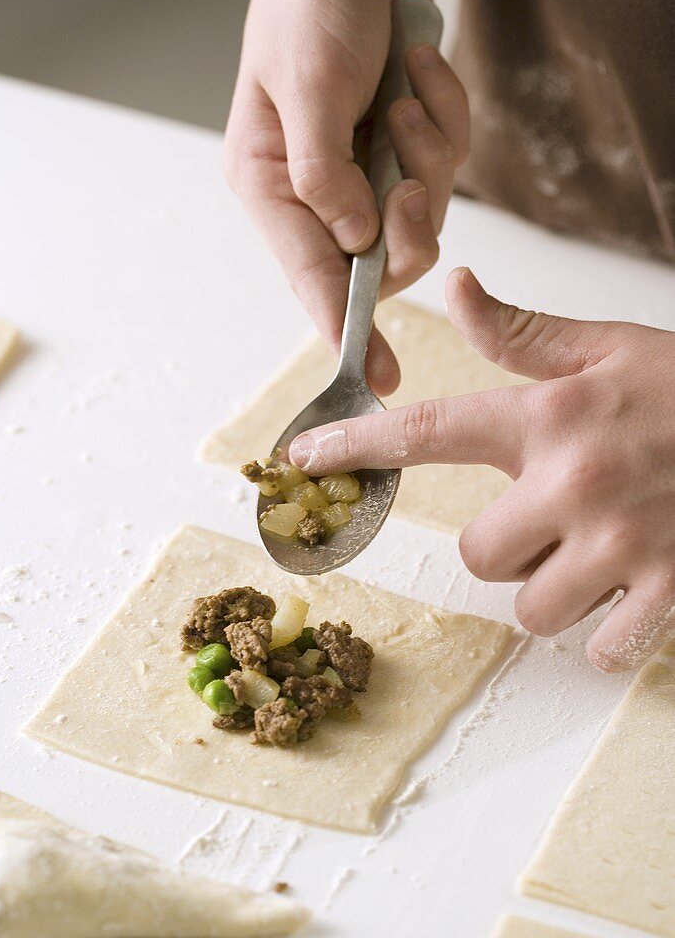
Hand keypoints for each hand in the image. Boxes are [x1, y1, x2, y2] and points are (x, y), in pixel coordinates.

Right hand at [224, 0, 468, 394]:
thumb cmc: (309, 2)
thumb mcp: (307, 86)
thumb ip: (326, 172)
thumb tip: (353, 242)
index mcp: (271, 186)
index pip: (311, 279)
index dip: (344, 330)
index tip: (378, 378)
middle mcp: (316, 192)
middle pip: (380, 259)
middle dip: (408, 220)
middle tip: (408, 177)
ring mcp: (364, 171)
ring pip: (421, 215)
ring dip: (427, 155)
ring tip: (404, 94)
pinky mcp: (404, 146)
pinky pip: (445, 164)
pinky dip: (444, 117)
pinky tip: (416, 71)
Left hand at [289, 267, 674, 670]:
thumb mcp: (611, 348)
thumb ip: (524, 333)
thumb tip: (458, 288)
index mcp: (551, 416)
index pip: (427, 430)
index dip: (354, 443)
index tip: (300, 457)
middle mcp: (575, 481)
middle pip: (478, 554)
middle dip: (507, 546)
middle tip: (558, 519)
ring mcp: (624, 543)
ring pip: (532, 607)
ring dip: (556, 590)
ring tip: (603, 550)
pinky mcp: (670, 591)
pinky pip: (601, 648)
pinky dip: (611, 632)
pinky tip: (637, 591)